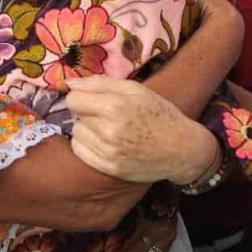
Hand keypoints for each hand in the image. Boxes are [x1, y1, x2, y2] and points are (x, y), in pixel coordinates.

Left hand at [64, 77, 218, 184]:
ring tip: (108, 129)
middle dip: (87, 113)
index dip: (82, 97)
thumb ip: (99, 83)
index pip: (73, 99)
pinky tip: (105, 143)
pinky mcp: (109, 168)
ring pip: (77, 134)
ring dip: (87, 130)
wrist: (183, 149)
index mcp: (115, 107)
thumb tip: (69, 83)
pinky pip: (81, 152)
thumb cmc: (160, 114)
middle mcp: (109, 131)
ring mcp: (109, 152)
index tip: (94, 100)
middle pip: (75, 117)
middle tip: (108, 116)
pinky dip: (87, 146)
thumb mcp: (135, 90)